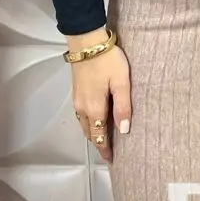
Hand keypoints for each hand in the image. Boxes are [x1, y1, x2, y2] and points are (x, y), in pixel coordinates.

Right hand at [72, 44, 131, 163]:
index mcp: (94, 108)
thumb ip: (123, 107)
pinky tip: (95, 120)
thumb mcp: (121, 82)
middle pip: (89, 132)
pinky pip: (81, 115)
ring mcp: (76, 99)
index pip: (99, 135)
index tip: (112, 159)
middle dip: (98, 143)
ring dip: (92, 133)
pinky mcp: (76, 91)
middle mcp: (82, 108)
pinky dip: (88, 123)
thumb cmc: (108, 60)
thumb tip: (124, 131)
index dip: (105, 148)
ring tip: (103, 139)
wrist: (86, 41)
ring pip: (84, 124)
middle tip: (108, 152)